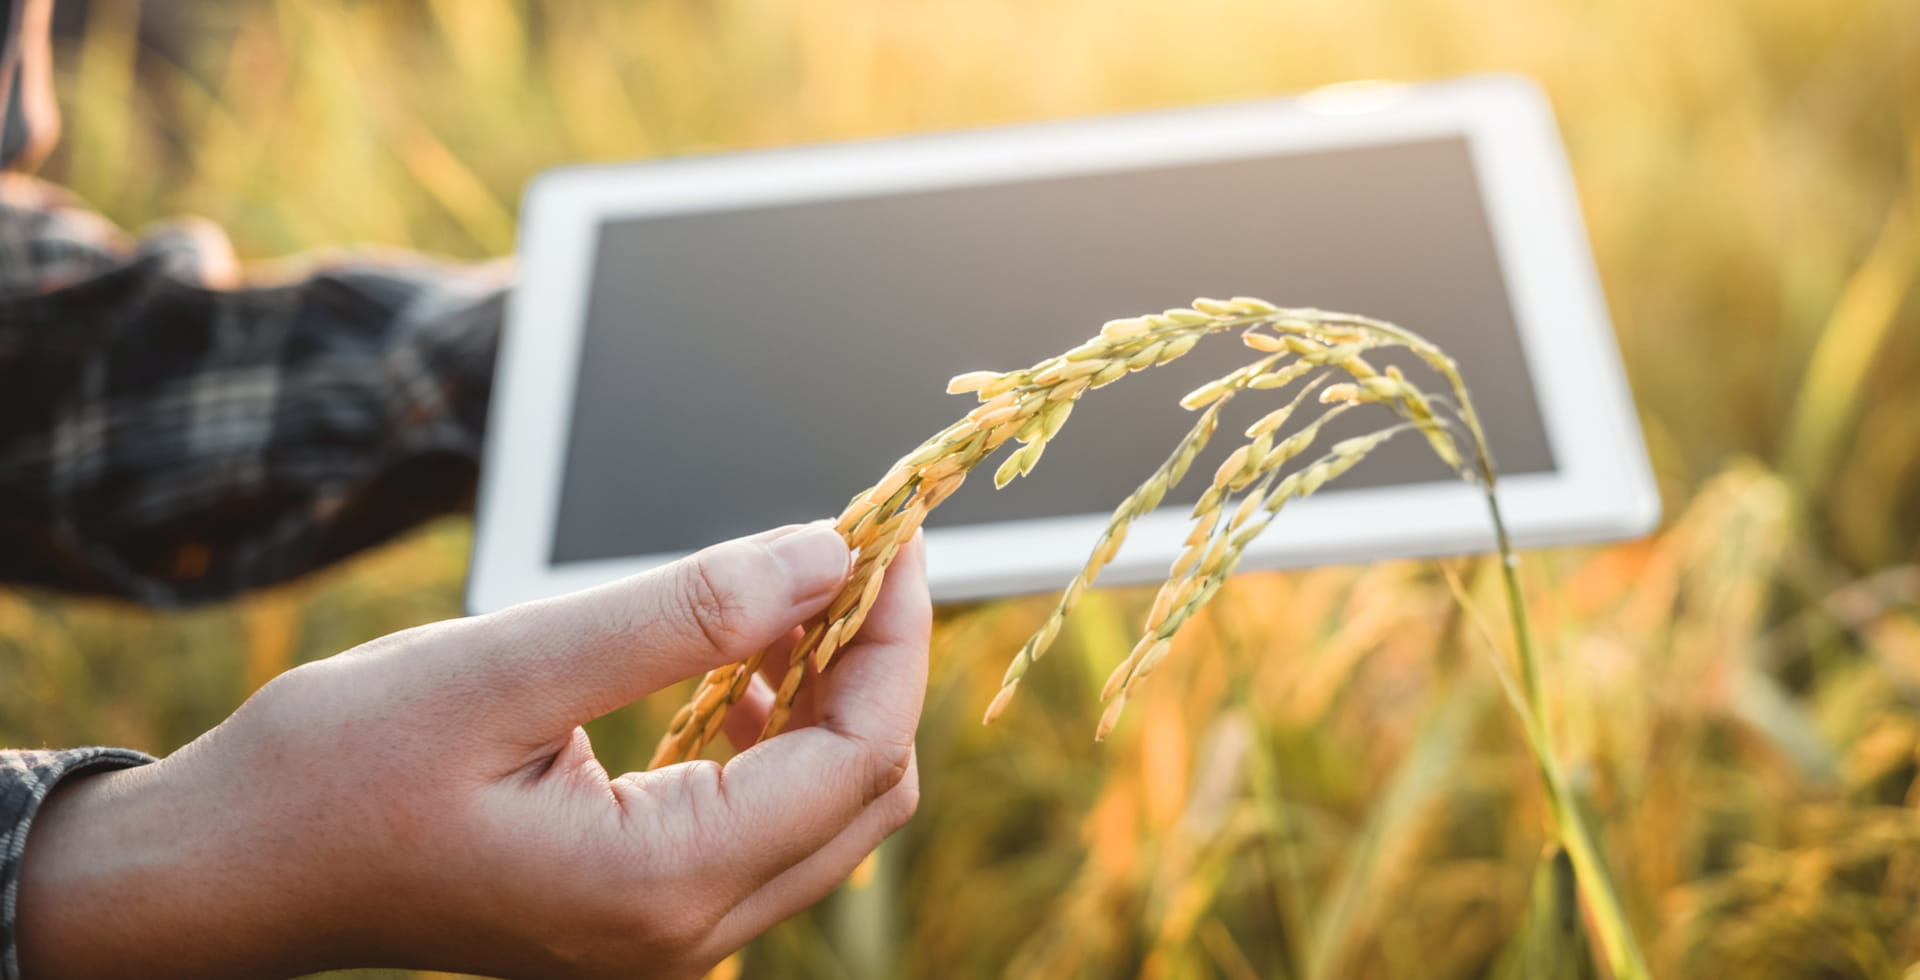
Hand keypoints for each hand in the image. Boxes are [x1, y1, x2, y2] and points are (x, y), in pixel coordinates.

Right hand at [16, 524, 928, 979]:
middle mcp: (686, 936)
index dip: (893, 635)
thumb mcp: (507, 668)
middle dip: (875, 663)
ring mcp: (668, 939)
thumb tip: (826, 558)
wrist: (233, 873)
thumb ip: (681, 616)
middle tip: (843, 553)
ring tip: (783, 600)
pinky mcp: (643, 916)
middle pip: (867, 791)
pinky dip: (775, 740)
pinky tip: (732, 672)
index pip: (860, 754)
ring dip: (827, 699)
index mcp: (661, 884)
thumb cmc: (336, 770)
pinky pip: (765, 829)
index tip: (885, 533)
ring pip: (827, 812)